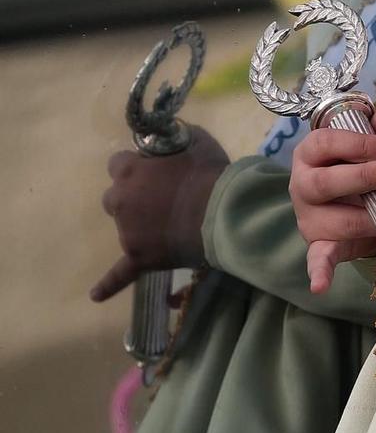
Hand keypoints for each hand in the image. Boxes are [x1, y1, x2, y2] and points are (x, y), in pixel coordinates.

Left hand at [91, 126, 230, 301]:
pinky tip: (95, 295)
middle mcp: (121, 200)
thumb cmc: (210, 174)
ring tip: (170, 228)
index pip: (117, 164)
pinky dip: (107, 285)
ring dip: (139, 225)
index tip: (156, 171)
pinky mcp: (139, 258)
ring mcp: (128, 232)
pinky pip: (119, 275)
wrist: (223, 212)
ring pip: (123, 228)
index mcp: (129, 171)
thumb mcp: (195, 139)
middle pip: (114, 197)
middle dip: (132, 197)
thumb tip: (170, 137)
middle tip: (161, 200)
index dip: (136, 168)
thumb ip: (175, 139)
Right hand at [292, 94, 375, 293]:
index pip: (329, 142)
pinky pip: (316, 258)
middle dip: (363, 177)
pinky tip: (321, 285)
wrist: (364, 198)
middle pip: (326, 182)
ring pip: (335, 221)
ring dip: (372, 220)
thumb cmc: (367, 162)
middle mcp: (303, 183)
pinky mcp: (319, 244)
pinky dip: (319, 272)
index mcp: (313, 151)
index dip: (361, 145)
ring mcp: (309, 216)